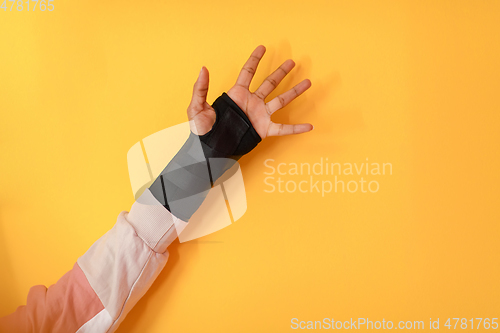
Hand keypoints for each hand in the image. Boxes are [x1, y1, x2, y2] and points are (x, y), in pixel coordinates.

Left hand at [187, 45, 312, 137]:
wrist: (210, 150)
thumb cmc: (202, 130)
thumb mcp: (197, 108)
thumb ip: (201, 89)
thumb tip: (203, 69)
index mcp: (237, 94)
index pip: (248, 72)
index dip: (255, 60)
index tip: (262, 48)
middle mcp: (252, 102)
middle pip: (270, 83)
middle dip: (281, 72)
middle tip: (292, 62)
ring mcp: (260, 115)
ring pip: (281, 101)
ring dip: (294, 92)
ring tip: (307, 82)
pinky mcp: (264, 130)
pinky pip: (283, 128)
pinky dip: (296, 128)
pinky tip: (308, 126)